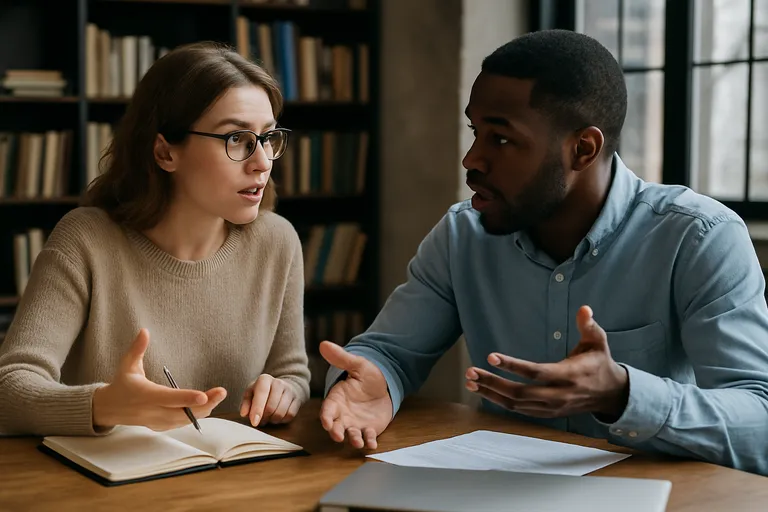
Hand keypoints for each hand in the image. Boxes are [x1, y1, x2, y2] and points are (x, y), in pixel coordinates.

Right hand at [92, 329, 226, 429]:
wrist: (109, 408)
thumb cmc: (122, 384)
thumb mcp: (126, 365)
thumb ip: (137, 349)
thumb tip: (145, 330)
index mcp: (145, 395)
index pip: (169, 398)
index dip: (187, 398)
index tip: (204, 396)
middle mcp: (152, 411)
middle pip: (183, 413)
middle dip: (205, 404)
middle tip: (222, 392)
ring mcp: (157, 422)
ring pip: (185, 420)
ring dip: (204, 410)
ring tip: (218, 396)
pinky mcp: (161, 427)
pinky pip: (182, 423)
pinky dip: (195, 415)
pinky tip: (207, 404)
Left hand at [240, 374, 300, 426]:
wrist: (282, 387)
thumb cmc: (262, 392)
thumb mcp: (251, 393)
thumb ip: (246, 403)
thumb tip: (244, 414)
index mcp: (265, 379)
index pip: (262, 393)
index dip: (257, 409)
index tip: (254, 422)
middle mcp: (279, 383)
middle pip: (271, 407)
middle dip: (264, 418)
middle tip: (260, 421)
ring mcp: (290, 391)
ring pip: (280, 413)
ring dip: (272, 420)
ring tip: (268, 418)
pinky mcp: (297, 400)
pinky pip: (290, 415)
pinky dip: (282, 420)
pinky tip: (277, 417)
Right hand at [318, 341, 392, 449]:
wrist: (385, 385)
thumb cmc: (367, 374)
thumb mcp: (357, 364)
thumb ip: (341, 358)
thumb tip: (324, 343)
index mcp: (337, 398)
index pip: (327, 409)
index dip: (326, 416)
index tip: (326, 422)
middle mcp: (343, 414)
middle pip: (336, 425)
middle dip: (336, 431)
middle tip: (338, 435)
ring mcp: (355, 423)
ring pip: (351, 434)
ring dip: (353, 439)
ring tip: (357, 442)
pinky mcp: (369, 429)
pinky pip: (367, 437)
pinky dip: (369, 442)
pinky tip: (372, 444)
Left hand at [465, 306, 628, 419]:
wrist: (611, 394)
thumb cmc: (599, 363)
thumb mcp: (598, 342)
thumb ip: (589, 326)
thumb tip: (584, 309)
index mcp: (568, 375)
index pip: (536, 372)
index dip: (513, 366)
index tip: (491, 357)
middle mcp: (558, 395)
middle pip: (519, 392)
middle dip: (492, 382)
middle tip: (471, 372)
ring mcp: (551, 408)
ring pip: (515, 404)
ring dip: (490, 393)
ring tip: (470, 381)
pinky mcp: (546, 414)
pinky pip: (518, 410)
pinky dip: (499, 402)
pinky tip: (484, 391)